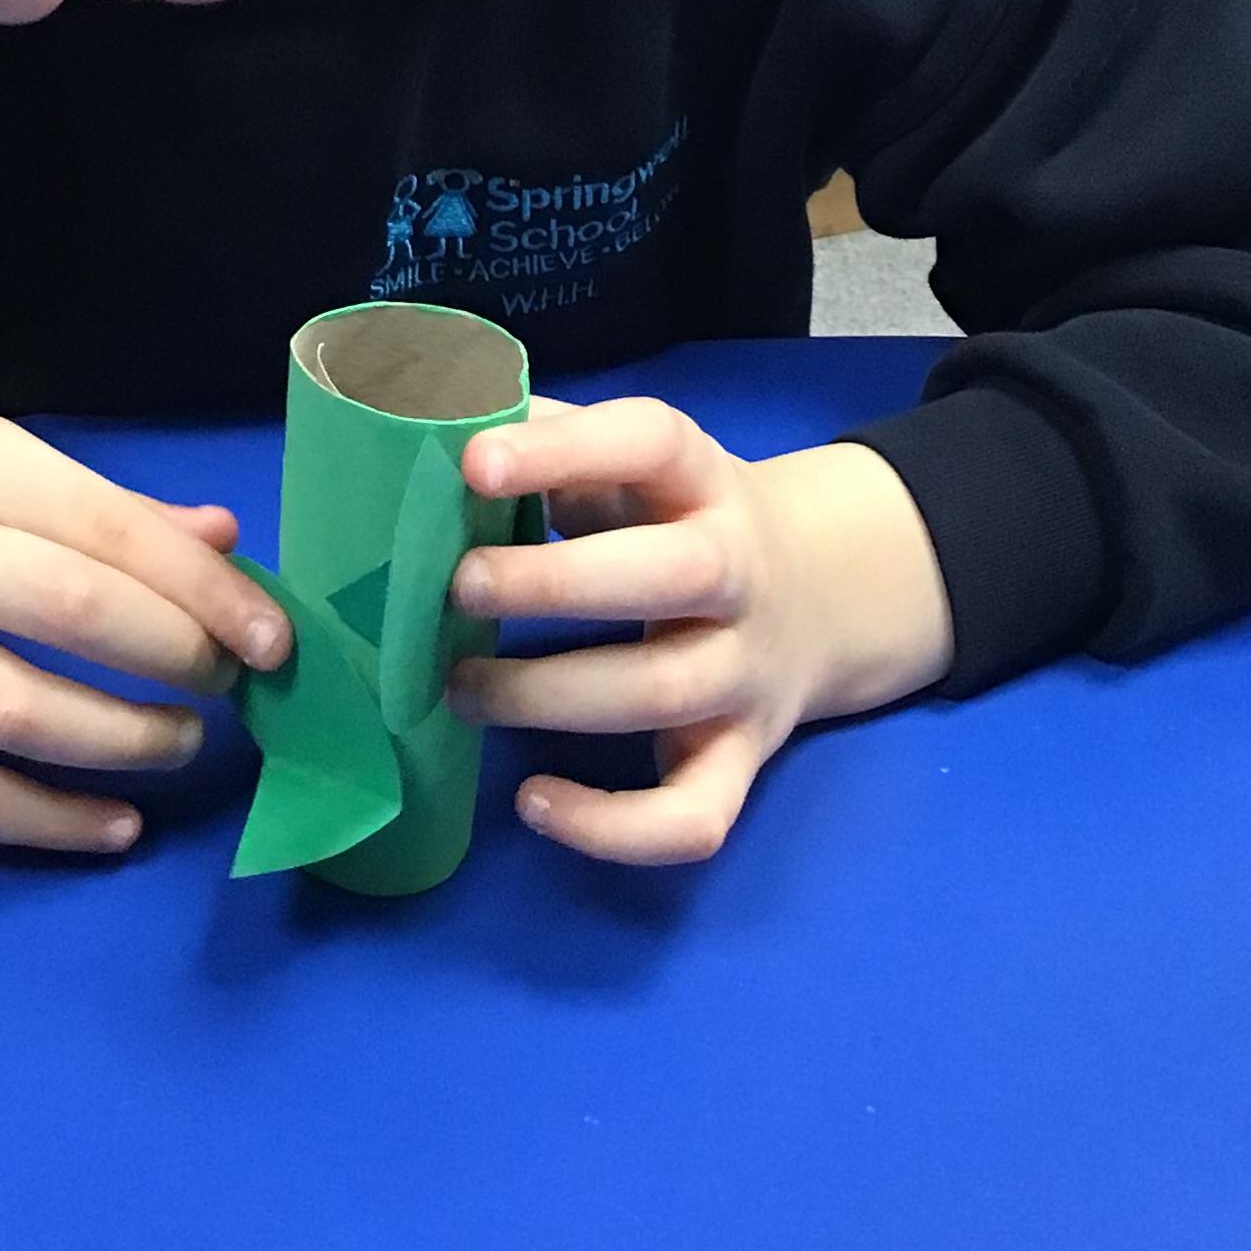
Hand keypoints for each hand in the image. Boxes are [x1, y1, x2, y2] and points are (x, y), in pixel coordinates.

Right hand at [0, 357, 289, 853]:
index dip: (207, 592)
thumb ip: (95, 503)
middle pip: (74, 620)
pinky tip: (111, 826)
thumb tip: (222, 545)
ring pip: (17, 717)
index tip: (275, 637)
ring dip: (123, 743)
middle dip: (179, 660)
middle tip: (235, 684)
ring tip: (182, 742)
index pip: (109, 533)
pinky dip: (39, 821)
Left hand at [446, 398, 951, 866]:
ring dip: (550, 696)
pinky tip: (534, 800)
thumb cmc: (676, 519)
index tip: (473, 463)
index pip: (650, 441)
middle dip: (558, 583)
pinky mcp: (742, 758)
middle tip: (458, 586)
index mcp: (702, 479)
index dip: (564, 449)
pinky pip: (694, 816)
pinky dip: (613, 828)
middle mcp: (738, 571)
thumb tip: (431, 423)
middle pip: (673, 572)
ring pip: (665, 690)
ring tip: (460, 688)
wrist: (819, 594)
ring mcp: (746, 672)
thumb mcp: (632, 466)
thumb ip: (548, 442)